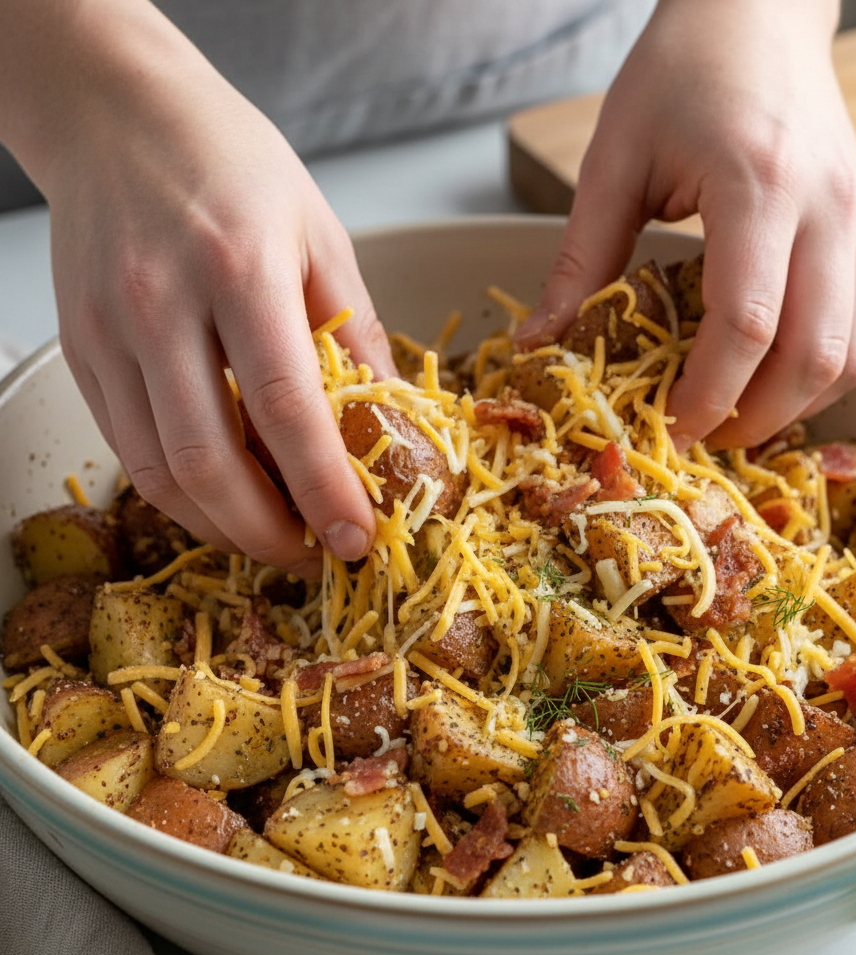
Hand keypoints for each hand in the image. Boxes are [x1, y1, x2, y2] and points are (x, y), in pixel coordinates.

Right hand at [4, 1, 396, 574]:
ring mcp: (108, 331)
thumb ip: (357, 332)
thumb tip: (392, 419)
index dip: (323, 489)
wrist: (117, 113)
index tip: (355, 539)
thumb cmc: (231, 162)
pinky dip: (179, 493)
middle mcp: (161, 304)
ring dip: (221, 527)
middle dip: (266, 534)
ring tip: (273, 538)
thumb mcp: (320, 234)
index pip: (285, 408)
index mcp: (240, 268)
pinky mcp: (80, 350)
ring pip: (159, 471)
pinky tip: (222, 501)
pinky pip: (128, 448)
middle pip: (208, 461)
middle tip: (313, 557)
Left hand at [516, 0, 855, 450]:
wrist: (757, 12)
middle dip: (753, 418)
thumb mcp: (613, 160)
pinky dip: (820, 373)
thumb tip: (540, 343)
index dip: (707, 396)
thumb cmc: (680, 72)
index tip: (665, 430)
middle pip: (812, 355)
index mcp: (757, 183)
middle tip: (697, 438)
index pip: (747, 324)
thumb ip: (581, 260)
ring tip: (732, 417)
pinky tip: (771, 379)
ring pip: (852, 353)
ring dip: (794, 406)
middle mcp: (826, 206)